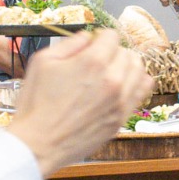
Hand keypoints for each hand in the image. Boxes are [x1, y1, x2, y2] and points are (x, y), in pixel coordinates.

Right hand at [7, 30, 153, 174]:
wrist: (38, 143)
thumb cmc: (36, 103)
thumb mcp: (43, 61)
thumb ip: (70, 43)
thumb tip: (88, 37)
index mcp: (92, 61)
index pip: (112, 36)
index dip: (100, 38)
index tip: (92, 46)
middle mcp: (112, 79)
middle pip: (127, 52)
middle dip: (112, 52)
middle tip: (98, 62)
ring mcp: (120, 100)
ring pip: (138, 69)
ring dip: (127, 66)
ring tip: (112, 72)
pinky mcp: (121, 117)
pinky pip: (143, 91)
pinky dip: (137, 83)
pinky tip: (124, 84)